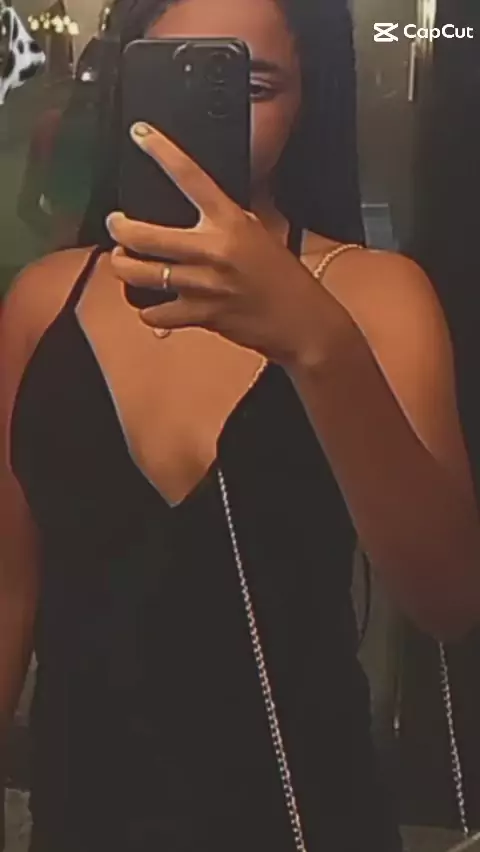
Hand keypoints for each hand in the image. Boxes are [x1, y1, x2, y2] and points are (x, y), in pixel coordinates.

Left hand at [107, 122, 329, 365]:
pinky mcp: (201, 315)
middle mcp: (214, 250)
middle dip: (119, 229)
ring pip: (141, 274)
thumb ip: (227, 219)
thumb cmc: (284, 278)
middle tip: (116, 225)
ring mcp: (205, 285)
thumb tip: (200, 205)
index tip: (140, 134)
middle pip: (145, 235)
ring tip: (123, 262)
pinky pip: (156, 313)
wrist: (302, 321)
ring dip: (123, 267)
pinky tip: (150, 305)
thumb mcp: (259, 234)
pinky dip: (148, 311)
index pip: (190, 176)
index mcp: (230, 221)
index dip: (161, 151)